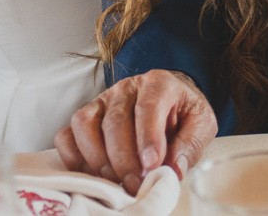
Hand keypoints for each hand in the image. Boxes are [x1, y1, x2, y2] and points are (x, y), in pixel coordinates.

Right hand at [56, 70, 216, 194]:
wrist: (171, 102)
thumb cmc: (184, 114)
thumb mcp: (201, 124)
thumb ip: (190, 145)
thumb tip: (173, 170)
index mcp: (159, 84)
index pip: (148, 106)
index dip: (147, 137)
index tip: (151, 165)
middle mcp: (126, 88)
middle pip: (114, 121)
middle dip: (124, 159)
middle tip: (135, 184)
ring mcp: (102, 101)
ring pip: (85, 124)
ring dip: (97, 158)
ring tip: (115, 181)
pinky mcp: (85, 118)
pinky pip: (66, 134)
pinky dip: (73, 157)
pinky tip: (92, 174)